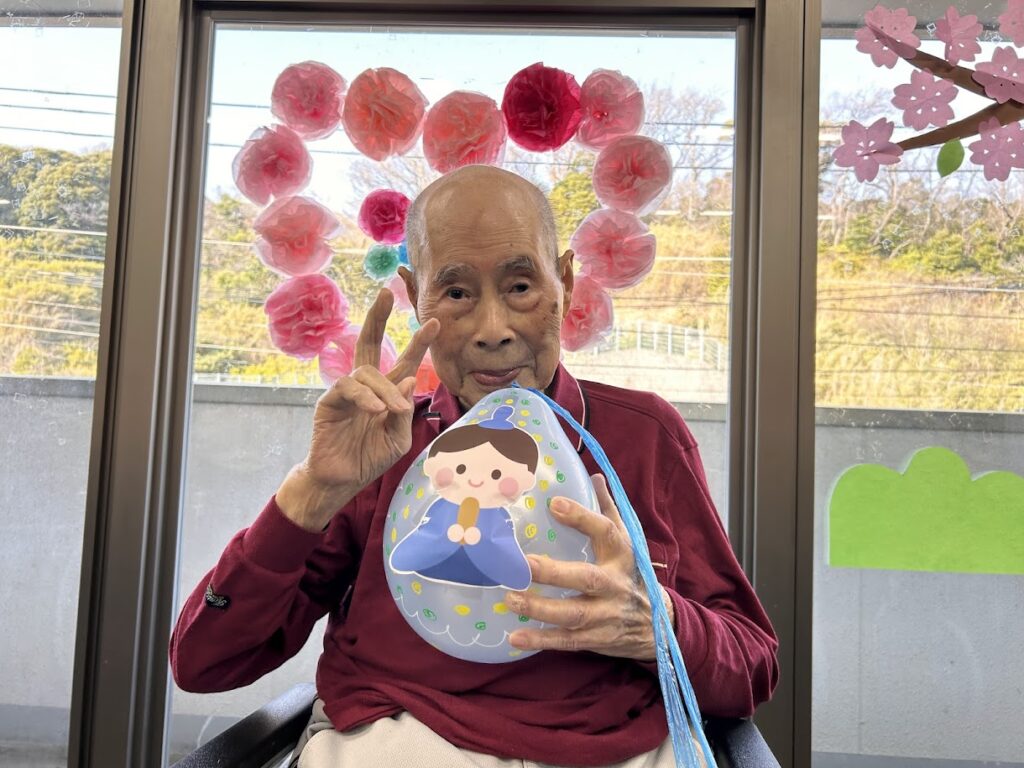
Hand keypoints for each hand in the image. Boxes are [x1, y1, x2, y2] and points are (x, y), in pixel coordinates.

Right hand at [277, 289, 439, 530]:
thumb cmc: (369, 458)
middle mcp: (366, 386)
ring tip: (392, 412)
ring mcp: (346, 391)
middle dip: (377, 317)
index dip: (418, 343)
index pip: (404, 362)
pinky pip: (348, 388)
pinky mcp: (329, 401)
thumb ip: (404, 412)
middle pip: (369, 342)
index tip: (435, 322)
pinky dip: (365, 397)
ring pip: (367, 372)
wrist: (341, 480)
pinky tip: (375, 411)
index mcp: (386, 392)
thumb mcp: (398, 439)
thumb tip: (408, 379)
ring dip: (385, 389)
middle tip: (386, 292)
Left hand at [506, 475, 673, 660]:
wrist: (658, 626)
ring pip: (573, 613)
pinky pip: (568, 641)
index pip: (605, 531)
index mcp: (622, 554)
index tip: (553, 503)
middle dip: (554, 572)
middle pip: (586, 578)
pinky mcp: (597, 638)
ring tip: (510, 598)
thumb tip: (594, 475)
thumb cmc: (631, 573)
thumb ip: (608, 509)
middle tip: (523, 564)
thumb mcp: (628, 540)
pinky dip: (542, 640)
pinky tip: (515, 636)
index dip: (581, 516)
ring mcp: (606, 614)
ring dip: (540, 608)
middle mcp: (615, 584)